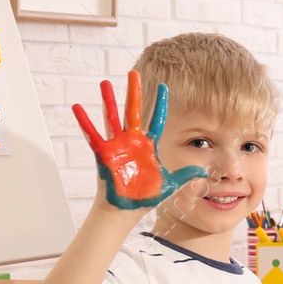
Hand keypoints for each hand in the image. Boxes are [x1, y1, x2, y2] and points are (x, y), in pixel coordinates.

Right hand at [72, 71, 205, 210]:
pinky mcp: (104, 154)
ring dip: (108, 100)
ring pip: (112, 117)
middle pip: (133, 111)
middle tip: (133, 72)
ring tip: (104, 83)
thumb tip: (204, 171)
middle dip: (134, 92)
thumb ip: (186, 175)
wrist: (126, 210)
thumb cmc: (145, 197)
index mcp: (149, 146)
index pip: (156, 119)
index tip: (164, 86)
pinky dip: (84, 121)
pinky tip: (78, 107)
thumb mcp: (170, 184)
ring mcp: (117, 146)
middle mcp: (133, 141)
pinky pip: (92, 135)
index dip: (160, 103)